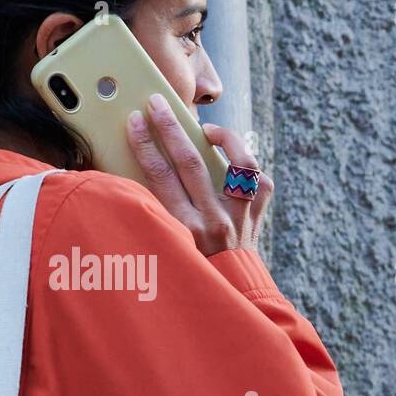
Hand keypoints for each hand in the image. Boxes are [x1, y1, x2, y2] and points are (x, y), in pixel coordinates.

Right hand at [125, 93, 273, 256]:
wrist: (228, 291)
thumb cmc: (190, 269)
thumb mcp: (165, 244)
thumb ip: (153, 212)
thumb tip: (136, 175)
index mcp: (184, 228)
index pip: (159, 175)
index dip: (145, 144)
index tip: (135, 121)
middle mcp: (213, 220)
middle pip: (190, 161)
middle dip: (170, 127)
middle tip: (158, 104)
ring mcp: (239, 217)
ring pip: (240, 163)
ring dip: (224, 138)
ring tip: (208, 130)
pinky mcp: (256, 215)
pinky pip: (260, 181)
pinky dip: (249, 166)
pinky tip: (235, 159)